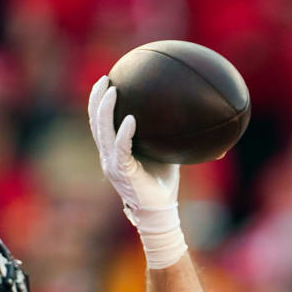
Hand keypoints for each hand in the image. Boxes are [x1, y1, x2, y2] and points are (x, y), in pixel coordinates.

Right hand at [87, 75, 186, 267]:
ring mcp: (112, 164)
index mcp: (114, 152)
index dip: (99, 103)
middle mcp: (108, 156)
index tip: (106, 82)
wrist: (160, 212)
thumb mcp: (166, 155)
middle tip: (105, 78)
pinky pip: (121, 148)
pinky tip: (131, 119)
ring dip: (105, 109)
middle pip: (95, 122)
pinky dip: (124, 133)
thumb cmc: (163, 185)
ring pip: (102, 131)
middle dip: (97, 98)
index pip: (100, 124)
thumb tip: (197, 121)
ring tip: (112, 90)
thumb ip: (169, 138)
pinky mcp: (122, 172)